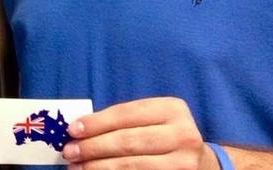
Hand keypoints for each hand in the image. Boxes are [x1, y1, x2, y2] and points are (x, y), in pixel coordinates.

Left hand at [62, 97, 218, 168]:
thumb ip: (123, 120)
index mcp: (172, 109)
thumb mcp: (151, 117)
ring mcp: (184, 164)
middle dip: (94, 147)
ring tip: (78, 168)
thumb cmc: (164, 133)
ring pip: (133, 166)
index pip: (126, 114)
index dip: (97, 123)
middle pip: (128, 141)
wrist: (202, 163)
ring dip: (99, 168)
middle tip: (70, 152)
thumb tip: (80, 128)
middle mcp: (183, 135)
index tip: (72, 130)